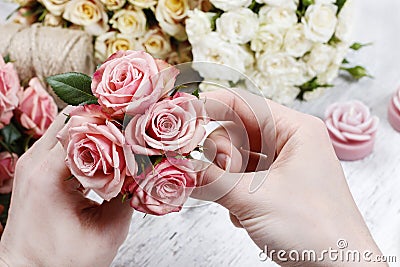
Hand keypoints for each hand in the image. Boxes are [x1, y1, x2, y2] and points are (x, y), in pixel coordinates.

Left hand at [0, 108, 132, 266]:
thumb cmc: (58, 261)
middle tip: (131, 127)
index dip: (115, 123)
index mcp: (47, 175)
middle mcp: (34, 162)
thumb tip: (145, 169)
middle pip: (73, 117)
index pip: (84, 127)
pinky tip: (104, 152)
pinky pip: (62, 141)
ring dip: (94, 129)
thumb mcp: (107, 232)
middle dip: (105, 119)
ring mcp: (32, 163)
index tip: (138, 124)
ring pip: (67, 125)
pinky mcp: (36, 169)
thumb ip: (129, 196)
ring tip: (121, 138)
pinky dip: (84, 141)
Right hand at [195, 89, 385, 265]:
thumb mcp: (254, 199)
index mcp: (296, 130)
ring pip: (236, 156)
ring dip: (225, 177)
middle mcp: (290, 143)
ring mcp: (283, 166)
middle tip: (215, 175)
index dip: (211, 107)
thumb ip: (210, 179)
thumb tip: (178, 167)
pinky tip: (244, 213)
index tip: (183, 119)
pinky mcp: (276, 187)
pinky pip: (241, 177)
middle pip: (236, 130)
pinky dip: (233, 192)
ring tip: (234, 201)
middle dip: (220, 154)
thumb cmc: (316, 232)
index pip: (244, 104)